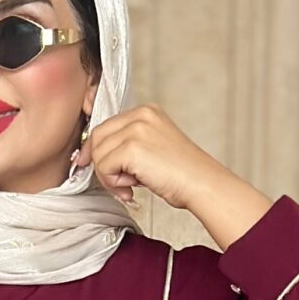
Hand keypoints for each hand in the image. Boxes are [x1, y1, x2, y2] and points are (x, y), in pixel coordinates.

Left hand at [80, 103, 216, 213]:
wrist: (200, 183)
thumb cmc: (182, 174)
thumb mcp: (153, 149)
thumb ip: (128, 146)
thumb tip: (98, 158)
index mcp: (146, 112)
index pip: (106, 126)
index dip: (97, 150)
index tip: (99, 169)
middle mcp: (140, 115)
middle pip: (98, 137)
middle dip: (102, 165)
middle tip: (120, 184)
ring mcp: (136, 129)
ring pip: (98, 153)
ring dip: (109, 177)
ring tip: (130, 186)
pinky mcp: (132, 147)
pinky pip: (104, 167)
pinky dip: (113, 183)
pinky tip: (132, 187)